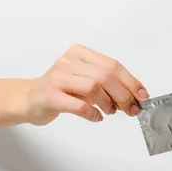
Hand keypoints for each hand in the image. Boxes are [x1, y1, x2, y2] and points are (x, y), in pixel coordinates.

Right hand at [25, 44, 148, 125]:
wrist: (29, 99)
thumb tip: (133, 96)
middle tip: (131, 109)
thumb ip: (106, 83)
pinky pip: (79, 105)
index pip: (112, 65)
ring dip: (108, 103)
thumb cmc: (61, 90)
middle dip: (123, 94)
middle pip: (105, 76)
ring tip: (110, 112)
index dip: (131, 81)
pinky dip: (93, 113)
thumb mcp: (84, 79)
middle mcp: (67, 61)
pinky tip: (96, 117)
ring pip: (93, 87)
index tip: (142, 96)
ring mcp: (57, 78)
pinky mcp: (50, 96)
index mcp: (79, 53)